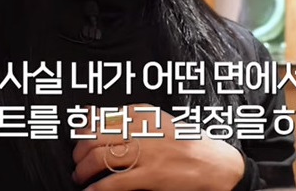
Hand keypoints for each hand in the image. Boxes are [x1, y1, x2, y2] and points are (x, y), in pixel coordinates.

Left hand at [71, 104, 244, 190]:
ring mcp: (146, 152)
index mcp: (141, 113)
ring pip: (99, 158)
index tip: (78, 141)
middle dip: (79, 153)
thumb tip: (87, 112)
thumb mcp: (155, 121)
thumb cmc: (186, 143)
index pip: (97, 118)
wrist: (218, 164)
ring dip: (83, 171)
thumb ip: (123, 117)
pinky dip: (96, 188)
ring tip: (82, 177)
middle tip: (78, 163)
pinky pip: (113, 182)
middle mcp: (141, 129)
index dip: (81, 132)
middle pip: (93, 137)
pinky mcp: (151, 175)